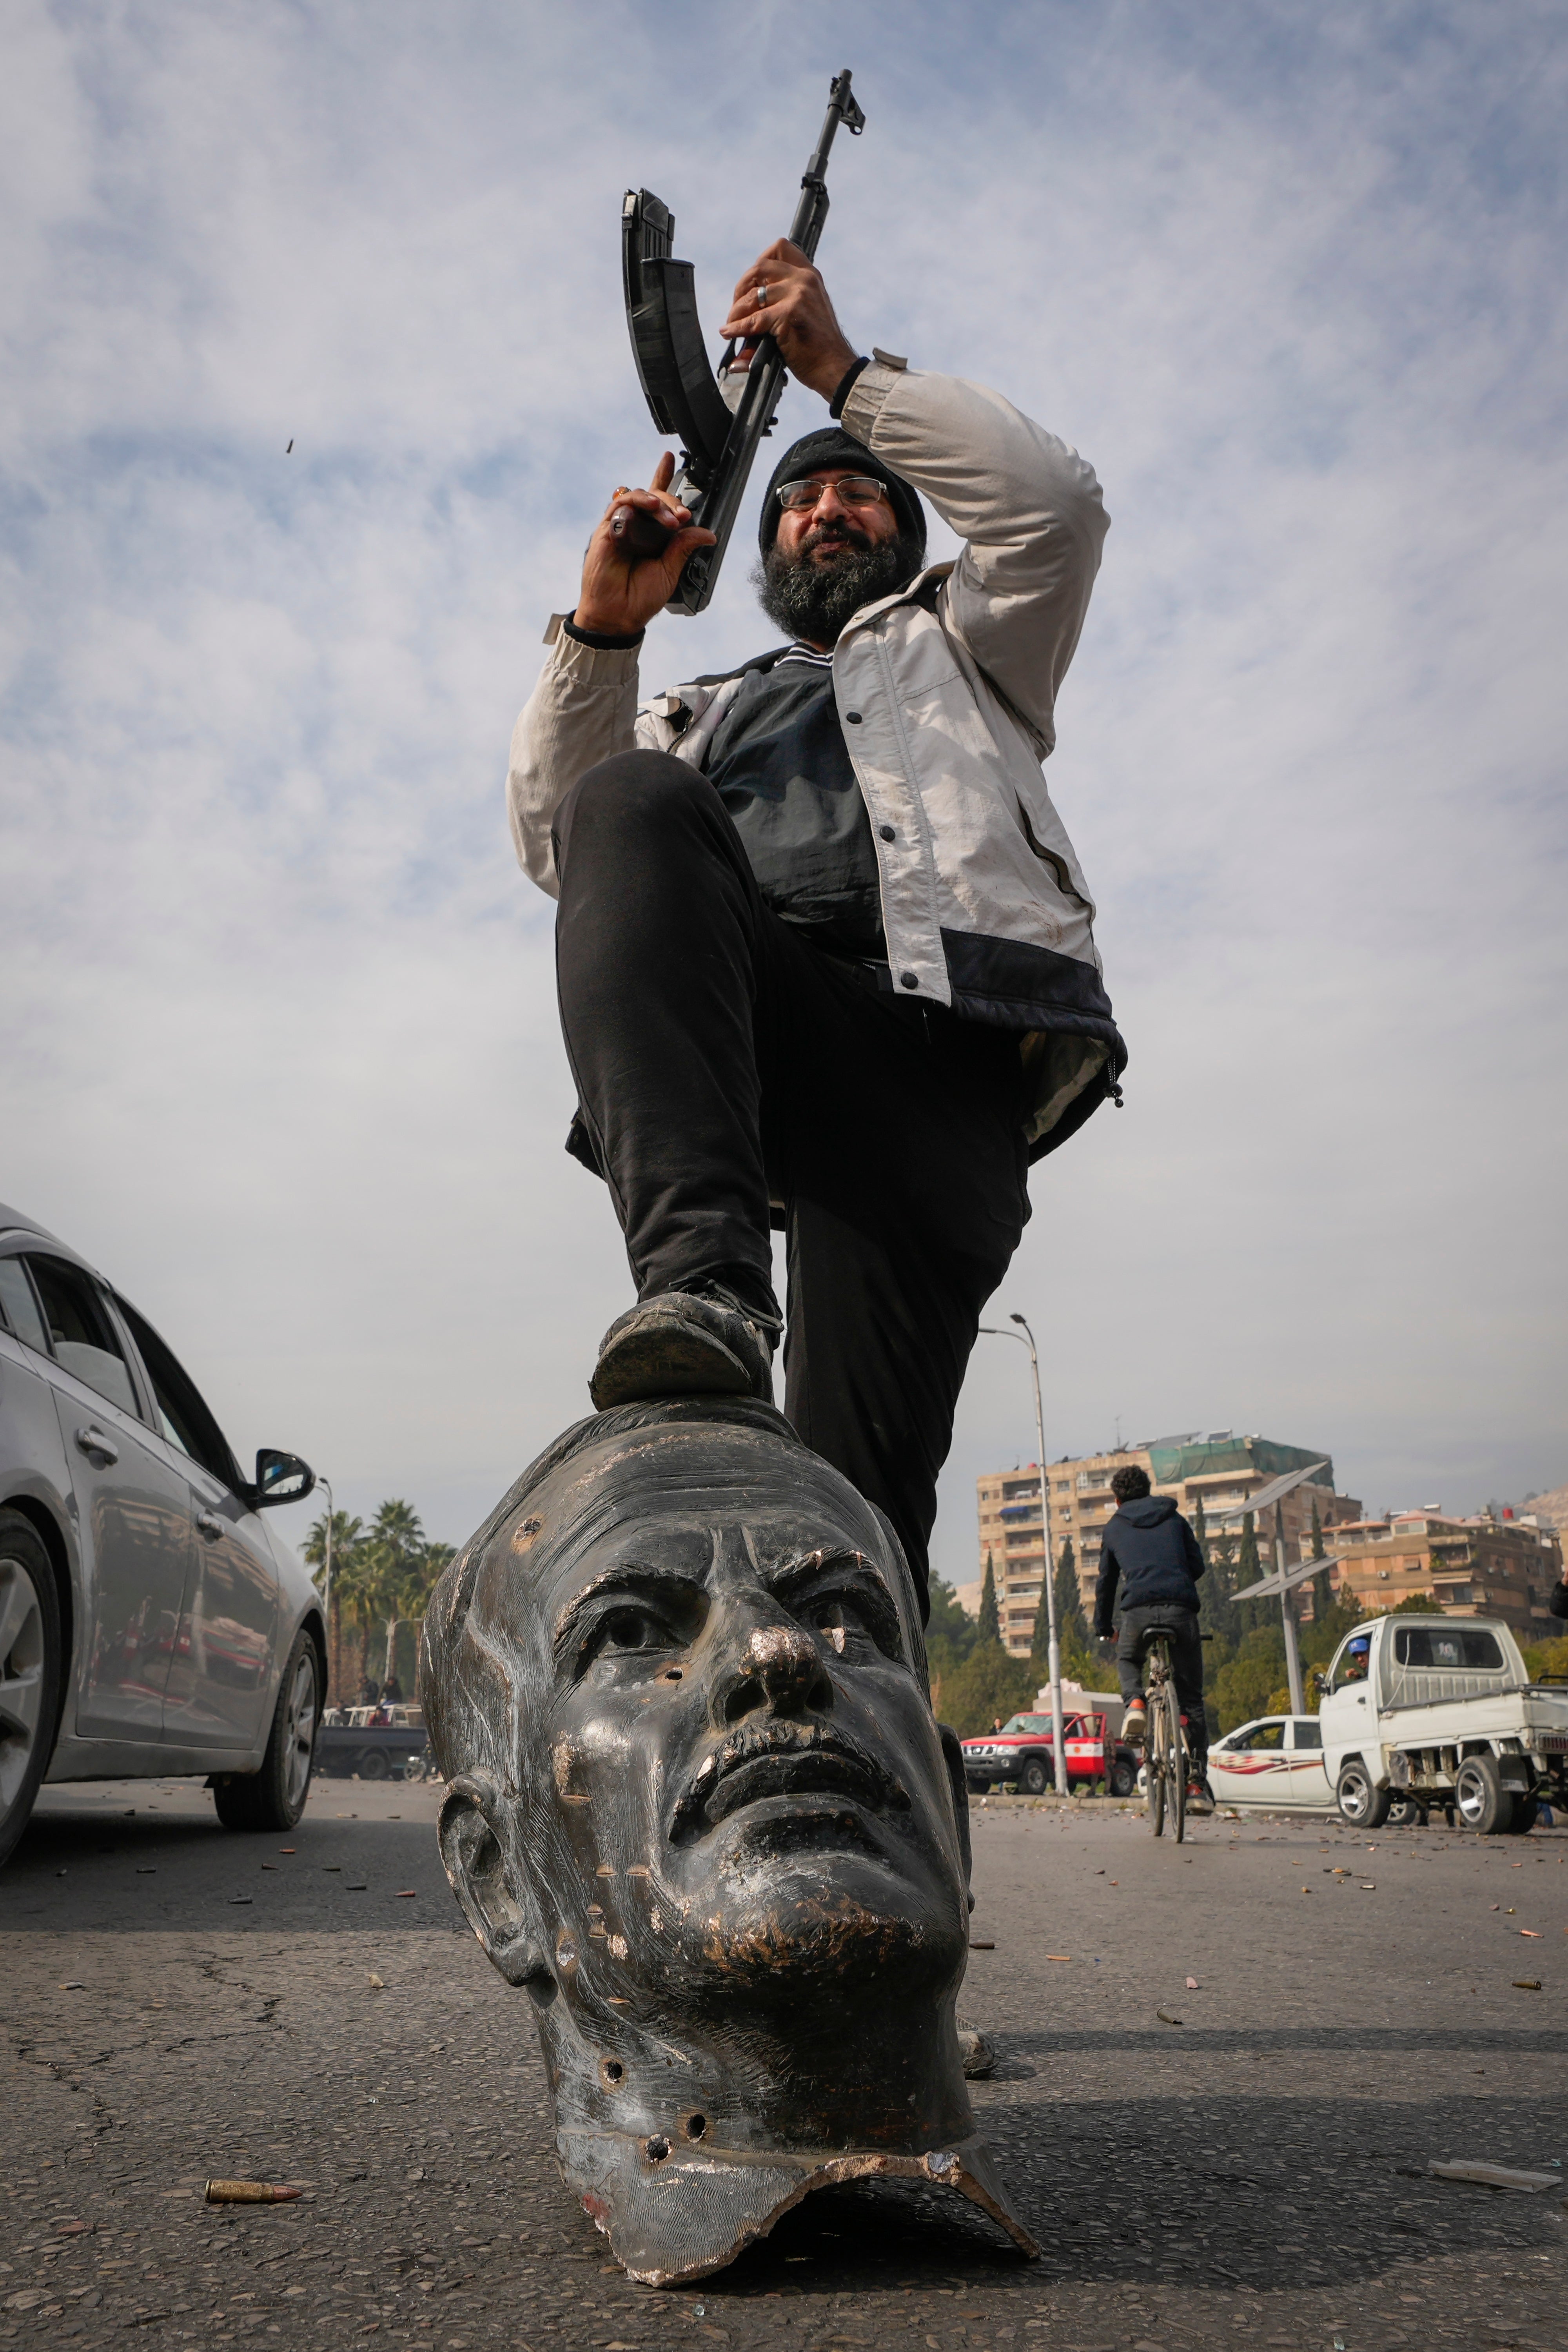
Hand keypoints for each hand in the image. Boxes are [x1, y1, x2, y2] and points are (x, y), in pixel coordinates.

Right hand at [574, 453, 716, 637]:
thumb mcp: (670, 570)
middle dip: (671, 501)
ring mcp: (620, 527)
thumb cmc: (639, 597)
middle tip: (682, 517)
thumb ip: (684, 547)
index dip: (662, 477)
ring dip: (657, 502)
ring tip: (670, 517)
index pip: (656, 501)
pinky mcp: (606, 530)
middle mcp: (635, 527)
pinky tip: (650, 507)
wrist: (619, 615)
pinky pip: (620, 506)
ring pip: (637, 497)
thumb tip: (708, 533)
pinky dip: (637, 502)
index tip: (670, 459)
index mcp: (651, 534)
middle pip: (652, 497)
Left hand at [720, 239, 858, 401]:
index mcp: (809, 275)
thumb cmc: (819, 347)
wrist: (835, 368)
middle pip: (760, 267)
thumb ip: (787, 297)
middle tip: (737, 308)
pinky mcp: (790, 314)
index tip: (751, 284)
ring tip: (733, 324)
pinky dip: (738, 328)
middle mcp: (804, 279)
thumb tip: (750, 300)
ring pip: (753, 295)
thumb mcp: (808, 310)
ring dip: (737, 311)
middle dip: (741, 288)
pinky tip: (731, 333)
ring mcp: (798, 294)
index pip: (781, 248)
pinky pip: (753, 319)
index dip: (759, 262)